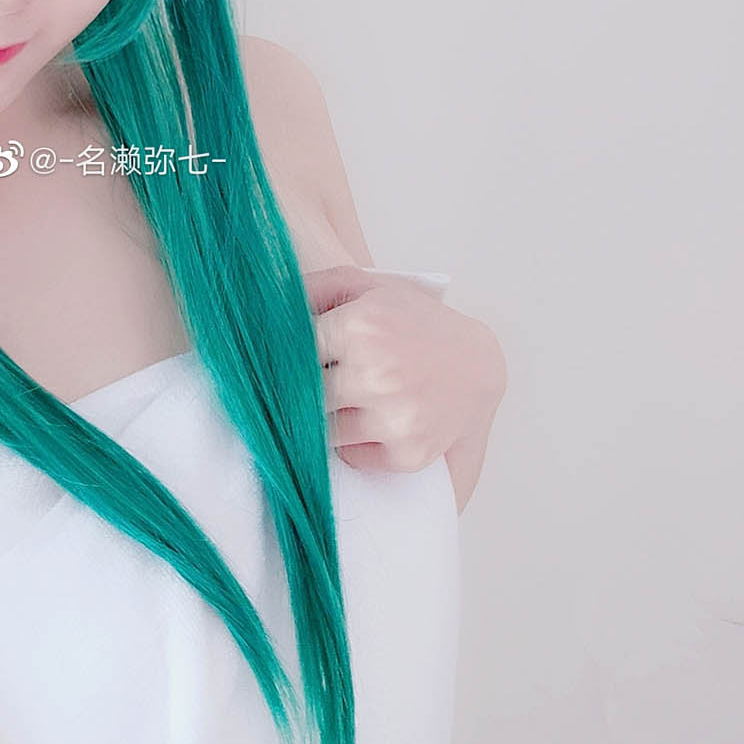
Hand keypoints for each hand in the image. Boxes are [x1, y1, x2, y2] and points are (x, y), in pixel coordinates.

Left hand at [303, 265, 506, 472]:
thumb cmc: (414, 323)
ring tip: (350, 397)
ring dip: (329, 416)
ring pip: (323, 429)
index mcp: (361, 327)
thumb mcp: (369, 287)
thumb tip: (265, 307)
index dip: (289, 358)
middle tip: (321, 380)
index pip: (292, 354)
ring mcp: (395, 416)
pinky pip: (351, 456)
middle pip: (303, 395)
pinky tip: (371, 418)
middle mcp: (377, 373)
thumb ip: (315, 289)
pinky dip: (353, 442)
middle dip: (305, 389)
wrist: (478, 364)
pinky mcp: (408, 452)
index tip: (287, 361)